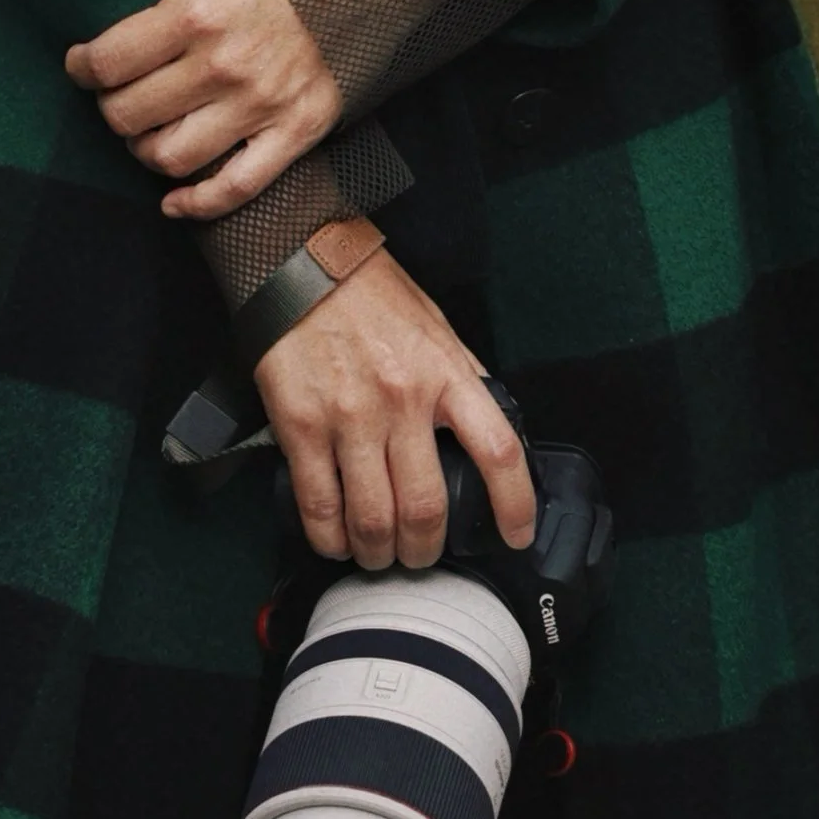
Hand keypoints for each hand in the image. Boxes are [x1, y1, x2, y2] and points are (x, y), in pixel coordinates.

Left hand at [66, 0, 338, 215]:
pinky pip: (238, 187)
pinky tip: (174, 200)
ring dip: (143, 151)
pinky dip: (198, 204)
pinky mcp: (299, 129)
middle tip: (112, 95)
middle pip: (133, 114)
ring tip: (144, 130)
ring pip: (173, 157)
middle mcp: (226, 66)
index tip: (81, 64)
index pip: (110, 62)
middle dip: (108, 108)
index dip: (82, 68)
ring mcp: (263, 104)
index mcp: (198, 12)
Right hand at [258, 253, 536, 570]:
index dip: (514, 504)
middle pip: (427, 507)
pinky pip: (319, 506)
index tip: (517, 535)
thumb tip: (486, 430)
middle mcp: (403, 398)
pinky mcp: (302, 427)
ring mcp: (350, 416)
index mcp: (446, 372)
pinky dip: (330, 539)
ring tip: (377, 554)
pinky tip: (336, 541)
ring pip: (373, 519)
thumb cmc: (372, 296)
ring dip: (378, 552)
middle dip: (426, 549)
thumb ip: (461, 379)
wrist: (302, 263)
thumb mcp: (436, 327)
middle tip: (421, 555)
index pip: (497, 450)